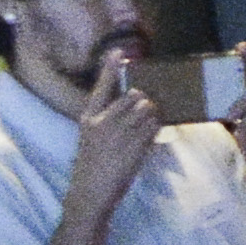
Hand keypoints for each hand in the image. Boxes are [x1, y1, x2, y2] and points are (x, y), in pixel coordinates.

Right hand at [63, 51, 165, 208]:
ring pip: (148, 110)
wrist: (90, 192)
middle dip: (145, 101)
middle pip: (135, 97)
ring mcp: (119, 134)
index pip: (101, 88)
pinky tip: (152, 134)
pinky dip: (157, 128)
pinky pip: (154, 127)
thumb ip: (108, 120)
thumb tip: (133, 104)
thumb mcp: (93, 137)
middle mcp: (103, 122)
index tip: (118, 52)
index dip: (110, 69)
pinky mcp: (134, 147)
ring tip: (149, 124)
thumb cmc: (93, 165)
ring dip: (154, 114)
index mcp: (89, 118)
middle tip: (147, 111)